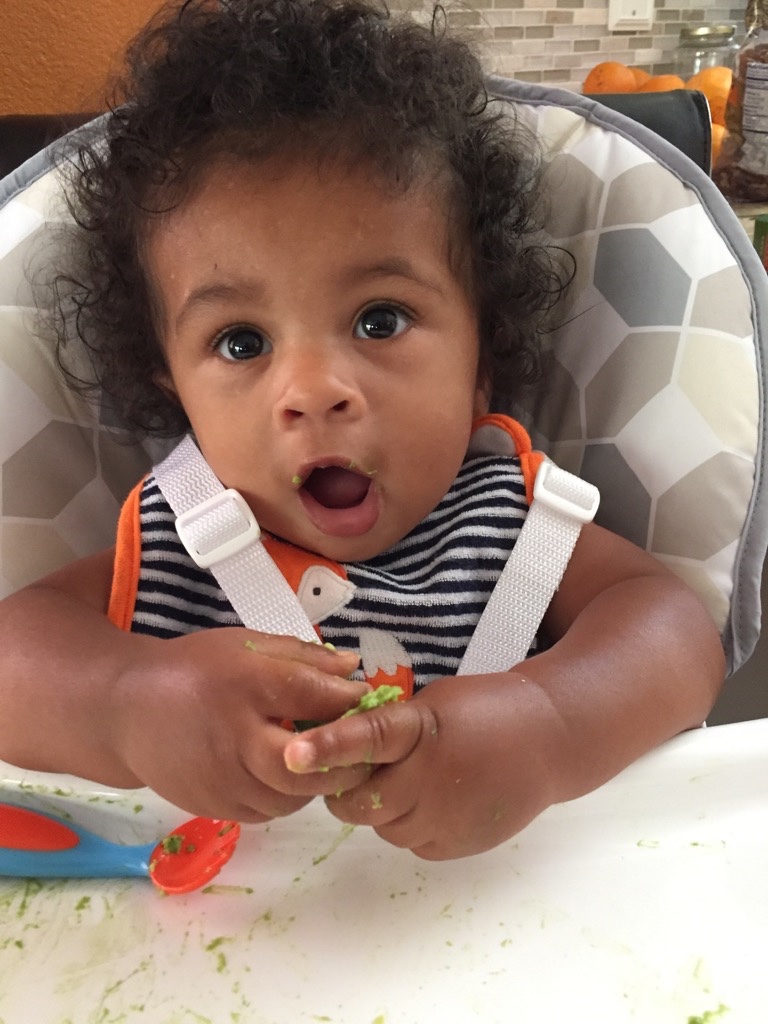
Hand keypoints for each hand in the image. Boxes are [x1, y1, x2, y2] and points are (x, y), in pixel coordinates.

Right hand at [111, 628, 372, 822]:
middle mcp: (233, 738)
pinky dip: (288, 796)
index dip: (347, 700)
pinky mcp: (214, 808)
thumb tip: (353, 667)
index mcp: (244, 685)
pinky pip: (268, 811)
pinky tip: (288, 773)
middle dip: (343, 760)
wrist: (126, 711)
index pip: (310, 695)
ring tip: (325, 759)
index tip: (366, 699)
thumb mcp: (247, 646)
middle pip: (305, 767)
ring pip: (292, 798)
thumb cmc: (196, 670)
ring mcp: (222, 780)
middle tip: (361, 746)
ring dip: (318, 782)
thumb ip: (303, 657)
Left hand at [283, 671, 565, 858]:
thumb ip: (392, 726)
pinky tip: (433, 797)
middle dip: (346, 788)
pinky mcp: (455, 846)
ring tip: (408, 779)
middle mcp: (430, 779)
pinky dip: (410, 822)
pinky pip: (410, 841)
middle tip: (354, 771)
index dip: (326, 746)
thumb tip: (342, 748)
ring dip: (380, 807)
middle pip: (358, 801)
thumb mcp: (435, 702)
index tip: (291, 754)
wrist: (549, 741)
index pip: (367, 737)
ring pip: (381, 826)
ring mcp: (444, 819)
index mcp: (424, 730)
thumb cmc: (486, 708)